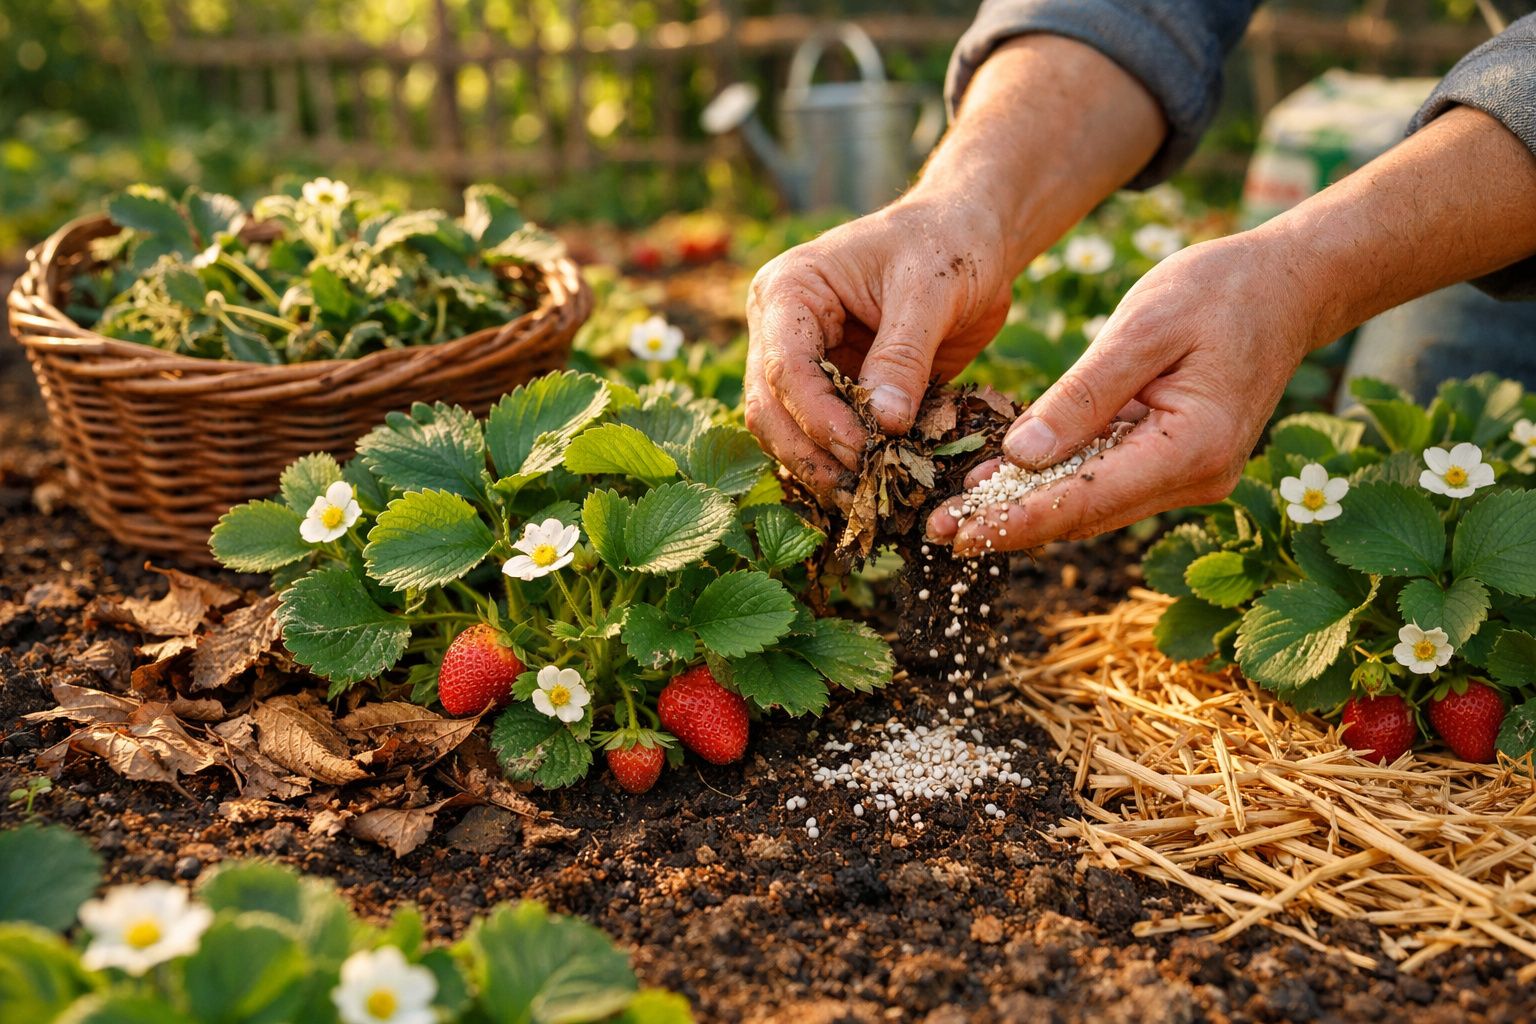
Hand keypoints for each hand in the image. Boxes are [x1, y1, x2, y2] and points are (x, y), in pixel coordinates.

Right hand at [744, 198, 1014, 500]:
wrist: (971, 238)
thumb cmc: (948, 244)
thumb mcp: (931, 291)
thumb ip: (903, 357)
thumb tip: (885, 424)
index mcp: (789, 291)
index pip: (785, 367)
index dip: (818, 417)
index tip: (862, 450)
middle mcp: (780, 330)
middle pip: (770, 409)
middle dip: (810, 454)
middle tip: (860, 491)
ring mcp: (802, 362)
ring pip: (786, 431)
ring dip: (821, 468)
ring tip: (868, 498)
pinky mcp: (832, 389)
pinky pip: (823, 436)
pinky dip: (842, 463)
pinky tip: (872, 487)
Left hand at [927, 233, 1320, 554]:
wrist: (1287, 285)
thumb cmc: (1218, 291)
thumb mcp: (1142, 328)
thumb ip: (1083, 395)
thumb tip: (1021, 456)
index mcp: (1193, 447)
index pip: (1088, 499)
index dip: (1018, 520)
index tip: (959, 534)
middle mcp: (1195, 477)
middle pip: (1085, 514)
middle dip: (1008, 524)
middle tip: (935, 533)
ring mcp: (1188, 476)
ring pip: (1091, 506)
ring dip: (1024, 510)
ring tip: (952, 516)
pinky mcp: (1174, 463)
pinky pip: (1103, 482)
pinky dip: (1052, 485)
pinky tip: (997, 484)